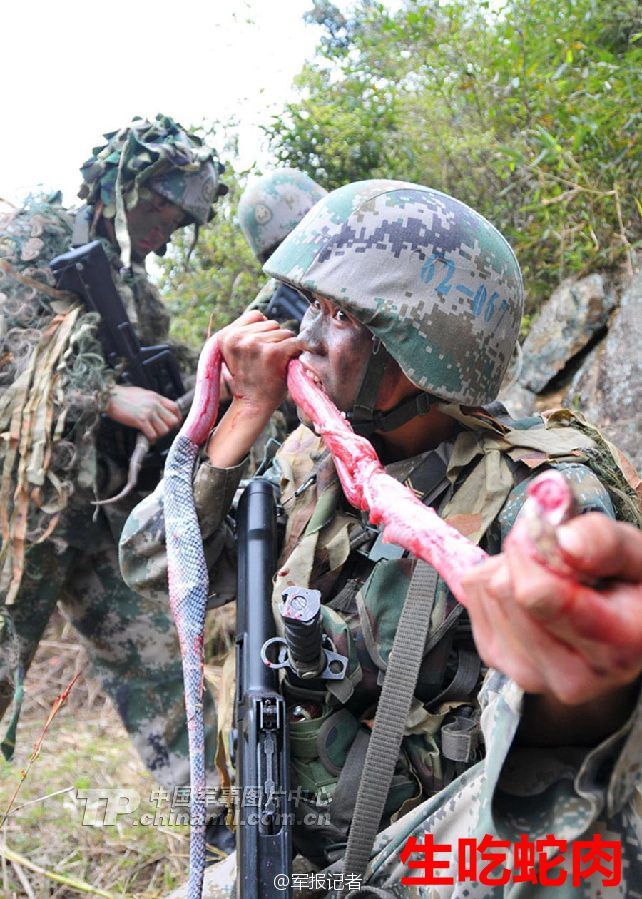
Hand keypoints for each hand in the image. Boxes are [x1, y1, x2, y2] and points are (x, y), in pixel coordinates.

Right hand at [105, 385, 181, 442]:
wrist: (109, 397)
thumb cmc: (123, 396)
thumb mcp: (142, 394)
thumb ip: (153, 401)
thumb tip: (160, 409)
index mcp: (156, 397)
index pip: (175, 407)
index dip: (177, 417)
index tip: (174, 424)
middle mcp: (154, 404)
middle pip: (173, 420)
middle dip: (168, 428)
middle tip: (161, 430)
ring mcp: (148, 412)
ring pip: (164, 429)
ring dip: (159, 434)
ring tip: (153, 434)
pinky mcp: (140, 420)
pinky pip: (153, 434)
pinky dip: (151, 439)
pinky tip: (148, 438)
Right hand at [217, 309, 300, 414]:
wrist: (252, 405)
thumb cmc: (249, 378)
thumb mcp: (235, 352)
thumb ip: (243, 332)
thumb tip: (264, 316)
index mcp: (225, 335)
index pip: (256, 315)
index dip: (263, 330)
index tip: (260, 350)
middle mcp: (238, 337)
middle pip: (271, 322)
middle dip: (274, 339)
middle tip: (266, 361)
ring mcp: (255, 344)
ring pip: (284, 332)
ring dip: (285, 346)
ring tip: (274, 364)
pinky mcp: (272, 352)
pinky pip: (294, 342)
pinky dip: (296, 352)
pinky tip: (287, 364)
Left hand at [461, 514, 641, 708]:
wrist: (621, 628)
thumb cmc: (629, 589)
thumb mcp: (637, 555)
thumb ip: (605, 542)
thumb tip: (565, 543)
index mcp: (615, 646)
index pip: (538, 596)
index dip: (534, 553)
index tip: (550, 534)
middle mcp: (572, 674)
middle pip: (506, 591)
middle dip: (524, 558)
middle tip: (553, 556)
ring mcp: (529, 673)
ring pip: (486, 592)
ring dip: (508, 569)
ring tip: (546, 576)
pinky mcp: (497, 660)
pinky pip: (472, 597)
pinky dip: (492, 581)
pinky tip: (526, 590)